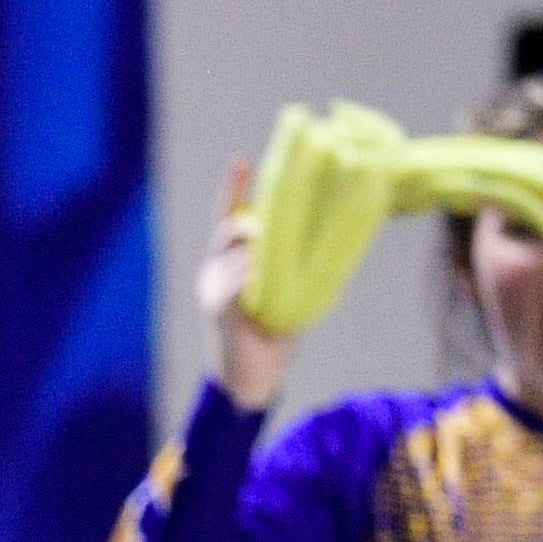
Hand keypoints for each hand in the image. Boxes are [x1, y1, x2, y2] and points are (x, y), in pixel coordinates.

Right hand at [198, 159, 292, 411]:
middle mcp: (214, 272)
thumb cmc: (271, 337)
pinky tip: (263, 284)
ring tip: (274, 271)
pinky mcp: (218, 308)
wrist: (252, 381)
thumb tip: (329, 239)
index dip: (234, 189)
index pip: (227, 218)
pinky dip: (256, 278)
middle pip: (228, 229)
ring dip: (262, 256)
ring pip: (238, 253)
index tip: (241, 160)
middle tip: (268, 228)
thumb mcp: (285, 293)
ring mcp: (213, 289)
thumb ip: (292, 266)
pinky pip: (239, 279)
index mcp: (228, 265)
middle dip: (248, 223)